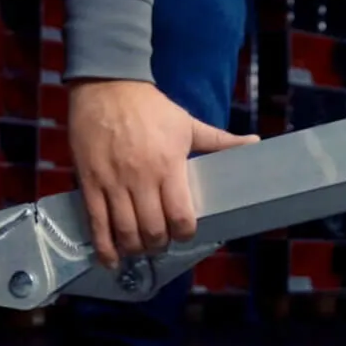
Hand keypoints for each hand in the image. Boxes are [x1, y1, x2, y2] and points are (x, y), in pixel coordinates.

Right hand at [68, 79, 257, 269]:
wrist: (107, 85)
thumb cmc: (149, 106)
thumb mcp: (187, 123)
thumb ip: (219, 140)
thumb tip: (255, 143)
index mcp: (169, 165)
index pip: (181, 215)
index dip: (184, 233)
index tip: (184, 234)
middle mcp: (141, 178)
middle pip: (153, 230)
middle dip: (159, 244)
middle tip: (160, 243)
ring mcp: (113, 182)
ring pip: (125, 231)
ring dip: (135, 248)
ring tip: (139, 249)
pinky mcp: (89, 182)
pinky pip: (96, 223)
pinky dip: (104, 247)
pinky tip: (111, 259)